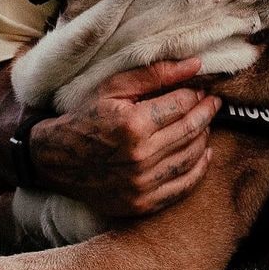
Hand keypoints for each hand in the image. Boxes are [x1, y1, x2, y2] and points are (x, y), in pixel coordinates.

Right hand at [28, 58, 220, 216]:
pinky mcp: (142, 204)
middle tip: (213, 104)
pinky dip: (199, 168)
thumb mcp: (113, 88)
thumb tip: (196, 65)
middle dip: (206, 113)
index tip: (201, 91)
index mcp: (133, 125)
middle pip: (191, 130)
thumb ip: (155, 74)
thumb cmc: (86, 118)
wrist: (56, 160)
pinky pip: (184, 186)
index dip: (196, 95)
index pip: (182, 105)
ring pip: (192, 157)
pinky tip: (204, 154)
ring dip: (205, 138)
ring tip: (204, 124)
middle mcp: (140, 157)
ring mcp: (142, 184)